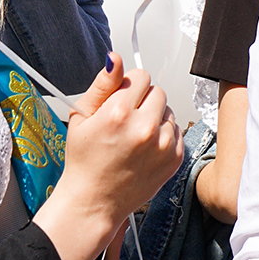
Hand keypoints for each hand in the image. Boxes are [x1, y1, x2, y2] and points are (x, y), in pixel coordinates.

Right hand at [34, 55, 182, 259]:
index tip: (122, 100)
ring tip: (135, 137)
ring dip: (155, 118)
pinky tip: (145, 149)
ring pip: (169, 111)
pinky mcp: (173, 159)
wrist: (94, 200)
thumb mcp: (81, 117)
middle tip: (127, 120)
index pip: (141, 76)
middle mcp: (144, 127)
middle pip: (158, 91)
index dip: (129, 86)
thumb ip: (102, 84)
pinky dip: (164, 136)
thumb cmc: (84, 160)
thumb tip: (115, 58)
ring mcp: (162, 145)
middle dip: (143, 100)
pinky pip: (177, 131)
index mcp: (119, 112)